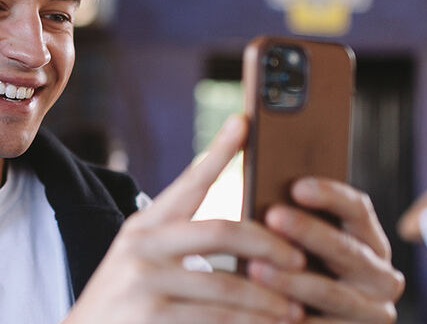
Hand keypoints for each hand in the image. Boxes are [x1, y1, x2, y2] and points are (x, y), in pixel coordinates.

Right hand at [65, 116, 306, 323]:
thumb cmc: (127, 301)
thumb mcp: (142, 259)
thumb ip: (181, 241)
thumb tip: (248, 233)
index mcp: (144, 225)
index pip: (189, 182)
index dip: (218, 151)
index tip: (245, 122)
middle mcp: (141, 246)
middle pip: (220, 231)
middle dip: (268, 244)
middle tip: (299, 258)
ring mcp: (144, 282)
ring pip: (226, 284)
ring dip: (268, 298)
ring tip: (296, 309)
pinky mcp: (151, 318)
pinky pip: (218, 320)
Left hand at [251, 179, 404, 322]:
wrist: (305, 318)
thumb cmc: (297, 271)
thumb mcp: (305, 246)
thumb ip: (295, 222)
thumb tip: (266, 194)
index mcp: (371, 242)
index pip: (358, 209)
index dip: (330, 195)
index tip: (296, 186)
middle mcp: (382, 276)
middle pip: (345, 248)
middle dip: (307, 231)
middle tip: (272, 215)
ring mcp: (373, 311)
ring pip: (330, 291)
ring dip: (291, 279)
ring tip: (254, 266)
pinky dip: (289, 318)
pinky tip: (263, 308)